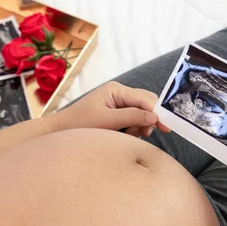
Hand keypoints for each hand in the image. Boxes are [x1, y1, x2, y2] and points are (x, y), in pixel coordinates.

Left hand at [54, 81, 170, 136]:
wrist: (60, 132)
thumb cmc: (79, 125)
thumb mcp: (107, 122)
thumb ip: (131, 118)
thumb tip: (155, 118)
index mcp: (116, 90)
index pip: (144, 98)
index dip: (157, 112)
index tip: (166, 126)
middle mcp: (119, 94)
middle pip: (146, 104)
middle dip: (148, 120)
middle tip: (143, 134)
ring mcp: (118, 104)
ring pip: (141, 113)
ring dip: (140, 126)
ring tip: (128, 135)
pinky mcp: (116, 114)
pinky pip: (133, 120)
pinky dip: (133, 129)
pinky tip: (124, 135)